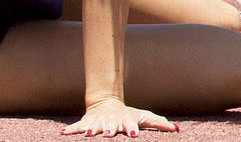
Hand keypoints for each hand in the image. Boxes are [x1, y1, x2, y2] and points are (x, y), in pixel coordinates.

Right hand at [61, 98, 178, 136]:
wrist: (107, 104)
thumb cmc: (129, 116)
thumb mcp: (145, 118)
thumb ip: (159, 124)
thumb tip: (177, 129)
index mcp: (126, 121)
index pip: (130, 125)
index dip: (132, 129)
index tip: (134, 134)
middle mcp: (111, 122)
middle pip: (111, 126)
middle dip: (110, 130)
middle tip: (108, 134)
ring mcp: (98, 122)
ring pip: (94, 126)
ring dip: (91, 130)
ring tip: (89, 133)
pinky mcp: (86, 123)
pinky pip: (76, 127)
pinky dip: (70, 130)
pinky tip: (63, 133)